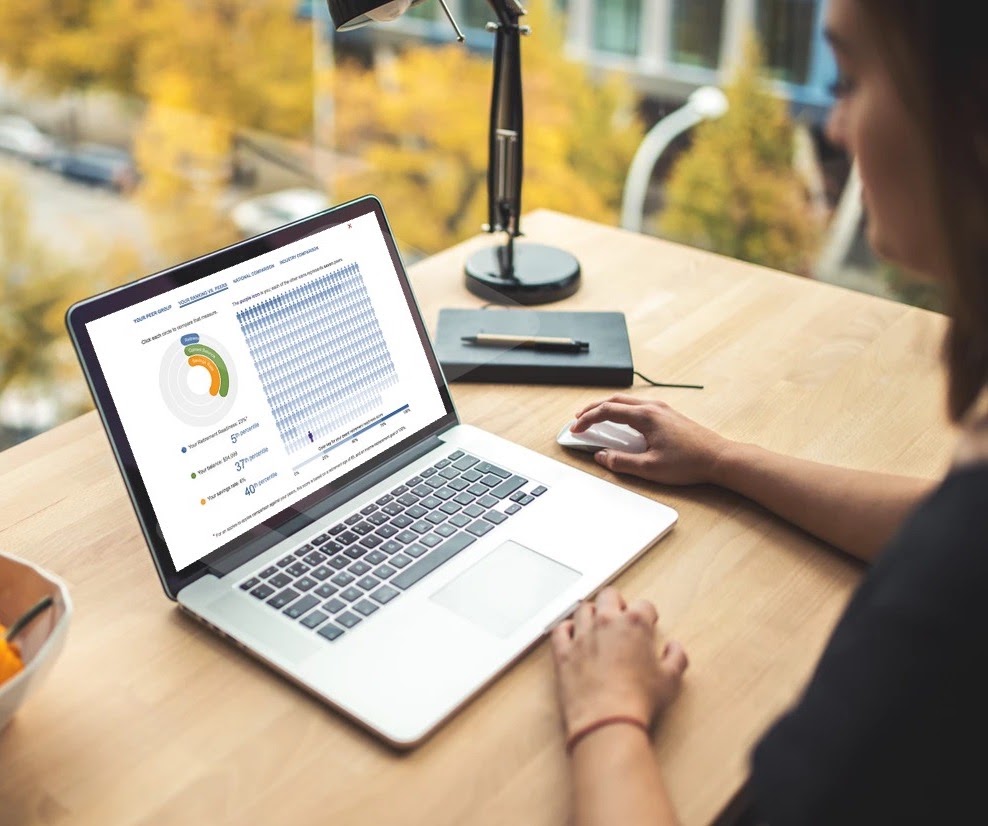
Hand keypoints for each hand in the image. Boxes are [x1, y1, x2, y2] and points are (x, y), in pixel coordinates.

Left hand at [551, 587, 687, 738]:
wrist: (607, 720)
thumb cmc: (639, 700)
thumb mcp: (670, 680)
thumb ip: (676, 658)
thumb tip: (674, 648)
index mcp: (634, 624)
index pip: (644, 605)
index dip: (648, 614)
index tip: (648, 621)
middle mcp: (606, 623)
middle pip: (609, 596)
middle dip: (616, 602)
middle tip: (620, 616)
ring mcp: (582, 635)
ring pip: (583, 609)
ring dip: (591, 613)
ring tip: (596, 624)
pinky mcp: (564, 652)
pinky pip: (560, 630)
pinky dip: (565, 629)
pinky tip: (571, 635)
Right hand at [571, 395, 729, 484]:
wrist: (720, 458)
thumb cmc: (689, 463)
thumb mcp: (650, 468)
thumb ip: (621, 462)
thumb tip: (602, 456)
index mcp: (645, 416)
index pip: (607, 411)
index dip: (587, 419)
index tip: (575, 429)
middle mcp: (653, 407)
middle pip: (615, 401)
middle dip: (593, 408)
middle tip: (579, 419)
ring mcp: (662, 409)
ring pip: (627, 401)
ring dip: (608, 408)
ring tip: (596, 418)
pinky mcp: (669, 415)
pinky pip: (638, 406)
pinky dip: (622, 410)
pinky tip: (622, 422)